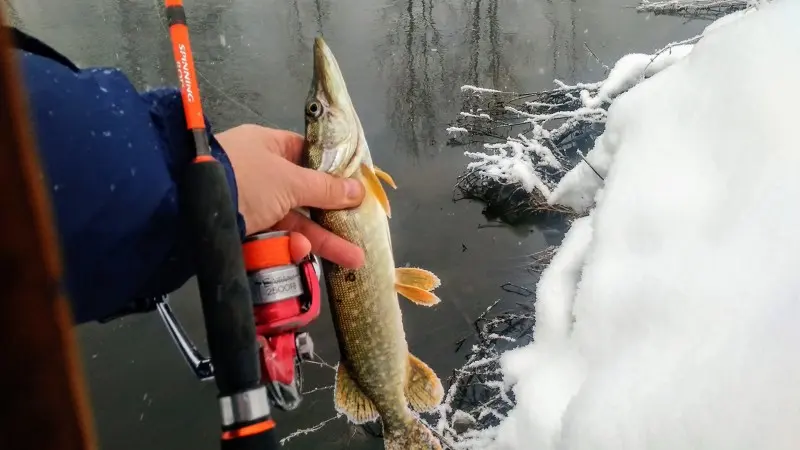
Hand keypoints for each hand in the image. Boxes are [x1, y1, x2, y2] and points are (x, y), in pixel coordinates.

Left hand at [216, 124, 365, 268]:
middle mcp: (260, 173)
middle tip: (360, 235)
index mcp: (268, 147)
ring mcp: (251, 203)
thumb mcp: (290, 181)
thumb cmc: (244, 179)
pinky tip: (303, 255)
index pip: (306, 155)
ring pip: (293, 222)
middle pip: (305, 196)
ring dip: (321, 240)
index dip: (332, 172)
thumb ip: (325, 189)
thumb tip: (359, 190)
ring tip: (353, 260)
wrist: (184, 209)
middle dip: (334, 218)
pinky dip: (289, 248)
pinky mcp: (242, 230)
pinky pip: (274, 239)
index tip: (356, 190)